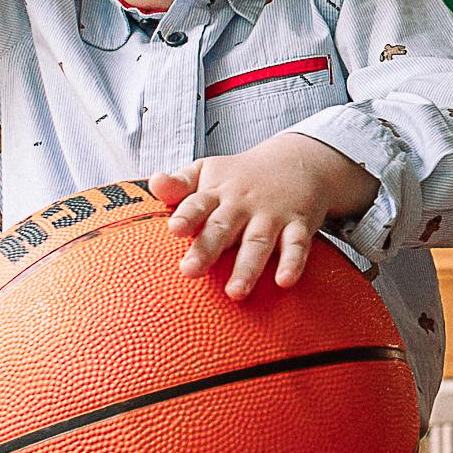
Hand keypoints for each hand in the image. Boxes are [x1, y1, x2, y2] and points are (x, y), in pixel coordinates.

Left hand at [152, 134, 380, 299]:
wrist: (297, 160)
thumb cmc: (240, 176)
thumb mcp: (208, 170)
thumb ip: (180, 183)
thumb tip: (154, 183)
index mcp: (217, 193)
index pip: (198, 203)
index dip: (187, 216)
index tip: (175, 229)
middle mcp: (243, 204)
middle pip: (223, 227)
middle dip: (207, 248)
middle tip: (190, 271)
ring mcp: (271, 215)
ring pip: (258, 242)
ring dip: (247, 267)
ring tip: (235, 292)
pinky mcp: (298, 225)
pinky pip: (297, 245)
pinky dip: (292, 263)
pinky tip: (284, 281)